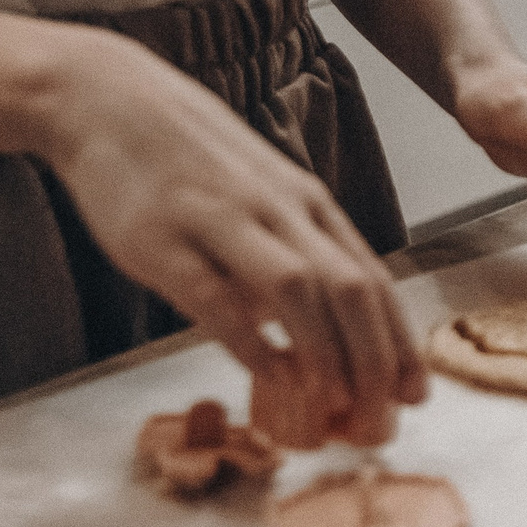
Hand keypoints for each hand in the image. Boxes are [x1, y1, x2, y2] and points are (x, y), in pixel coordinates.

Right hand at [39, 28, 423, 447]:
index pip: (375, 282)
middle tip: (381, 425)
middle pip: (352, 291)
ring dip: (324, 359)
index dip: (400, 343)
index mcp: (310, 205)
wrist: (109, 100)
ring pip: (300, 292)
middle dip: (376, 363)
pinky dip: (249, 340)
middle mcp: (282, 210)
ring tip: (335, 418)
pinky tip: (266, 381)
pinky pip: (216, 295)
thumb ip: (288, 255)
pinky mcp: (164, 238)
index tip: (416, 395)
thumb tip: (316, 325)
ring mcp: (225, 221)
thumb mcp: (260, 199)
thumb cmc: (189, 158)